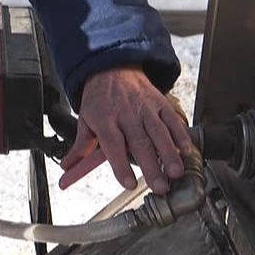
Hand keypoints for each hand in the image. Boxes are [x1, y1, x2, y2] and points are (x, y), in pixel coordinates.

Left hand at [58, 66, 194, 194]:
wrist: (112, 68)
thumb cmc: (100, 100)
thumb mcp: (85, 121)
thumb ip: (80, 148)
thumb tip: (67, 170)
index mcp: (105, 119)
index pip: (112, 145)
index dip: (121, 165)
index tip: (129, 184)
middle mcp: (126, 113)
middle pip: (139, 142)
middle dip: (151, 166)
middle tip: (159, 186)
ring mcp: (145, 108)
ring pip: (159, 131)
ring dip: (169, 153)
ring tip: (175, 172)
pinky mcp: (160, 103)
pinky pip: (172, 119)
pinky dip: (181, 134)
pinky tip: (187, 149)